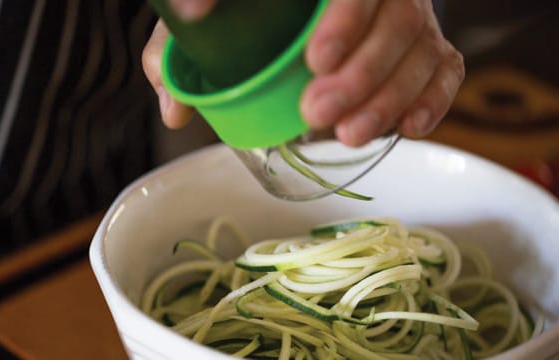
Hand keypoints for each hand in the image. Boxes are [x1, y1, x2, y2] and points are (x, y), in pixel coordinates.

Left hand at [142, 0, 464, 145]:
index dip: (345, 19)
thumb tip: (174, 107)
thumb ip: (182, 47)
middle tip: (316, 113)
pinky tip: (408, 127)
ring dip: (390, 96)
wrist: (301, 4)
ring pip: (422, 49)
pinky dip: (433, 99)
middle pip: (395, 20)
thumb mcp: (220, 14)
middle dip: (361, 73)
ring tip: (350, 133)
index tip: (315, 60)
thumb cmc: (255, 8)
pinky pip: (445, 68)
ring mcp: (408, 14)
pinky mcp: (425, 45)